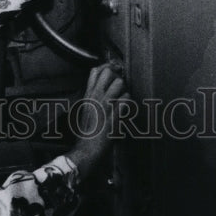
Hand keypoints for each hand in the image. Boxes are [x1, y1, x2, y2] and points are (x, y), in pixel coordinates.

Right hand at [67, 62, 128, 178]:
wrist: (86, 149)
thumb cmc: (86, 132)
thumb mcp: (85, 109)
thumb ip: (92, 96)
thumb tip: (100, 86)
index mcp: (88, 94)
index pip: (96, 70)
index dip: (107, 67)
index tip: (115, 69)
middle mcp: (96, 96)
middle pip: (109, 72)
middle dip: (117, 76)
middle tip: (121, 85)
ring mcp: (105, 105)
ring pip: (120, 83)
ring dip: (124, 90)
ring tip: (123, 99)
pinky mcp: (114, 115)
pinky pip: (127, 100)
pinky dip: (129, 103)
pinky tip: (126, 110)